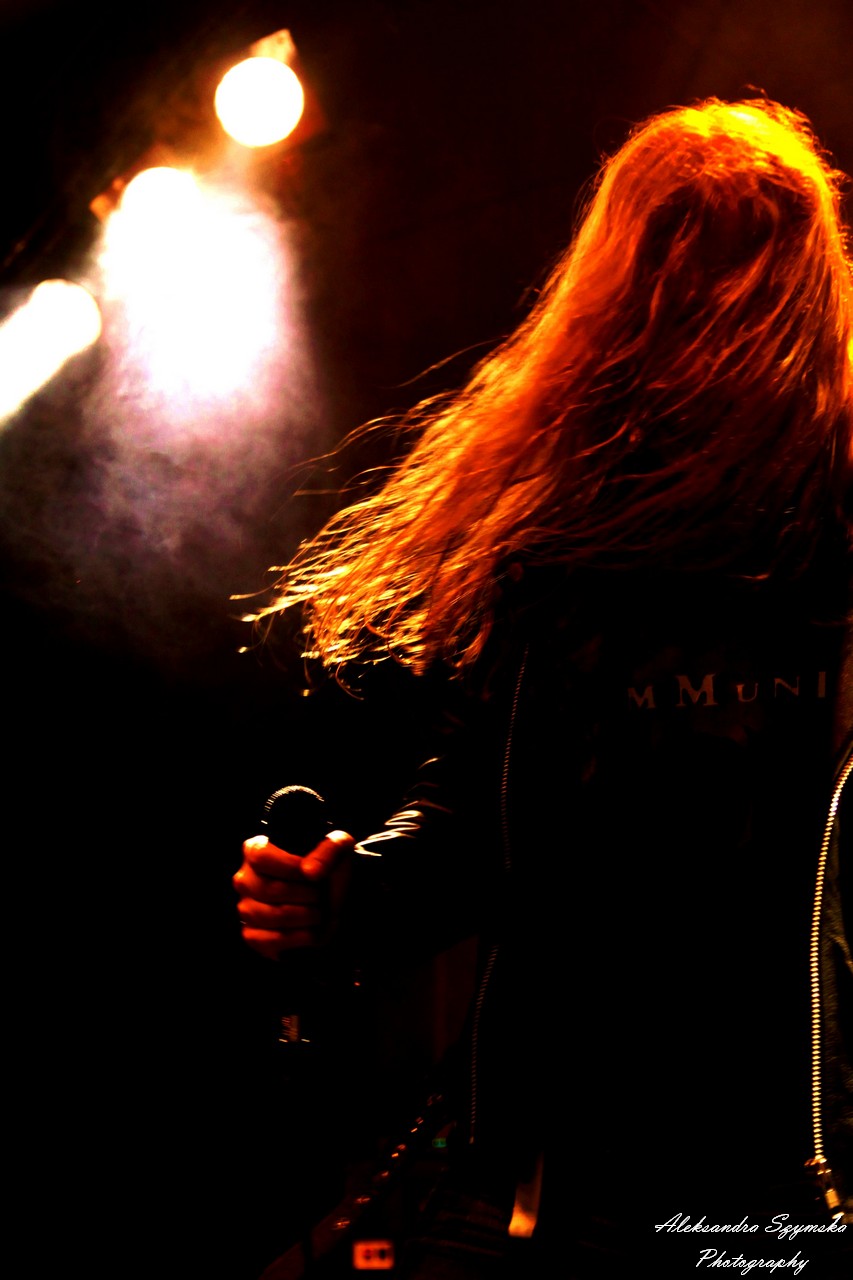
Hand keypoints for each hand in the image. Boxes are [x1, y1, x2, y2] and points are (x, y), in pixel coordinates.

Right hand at [233, 829, 353, 959]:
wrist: (337, 898)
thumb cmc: (330, 867)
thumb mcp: (338, 849)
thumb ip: (327, 852)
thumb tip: (310, 872)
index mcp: (257, 850)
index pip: (260, 857)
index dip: (290, 867)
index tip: (313, 874)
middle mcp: (245, 879)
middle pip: (268, 889)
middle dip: (304, 894)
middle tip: (320, 895)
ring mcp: (246, 909)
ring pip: (271, 916)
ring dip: (305, 916)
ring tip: (319, 912)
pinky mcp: (253, 936)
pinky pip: (271, 940)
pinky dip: (299, 937)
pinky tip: (312, 931)